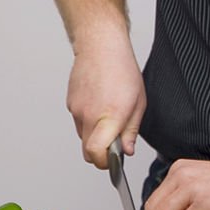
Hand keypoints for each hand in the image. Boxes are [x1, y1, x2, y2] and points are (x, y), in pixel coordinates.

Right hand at [66, 36, 145, 168]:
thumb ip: (131, 130)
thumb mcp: (139, 102)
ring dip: (95, 135)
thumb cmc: (123, 69)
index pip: (96, 154)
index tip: (113, 160)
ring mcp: (76, 110)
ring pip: (82, 136)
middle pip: (87, 151)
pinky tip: (100, 103)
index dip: (104, 163)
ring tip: (109, 115)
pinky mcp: (70, 103)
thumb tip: (127, 150)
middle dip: (100, 153)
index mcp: (109, 117)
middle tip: (114, 143)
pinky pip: (78, 121)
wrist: (101, 46)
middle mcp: (89, 116)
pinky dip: (88, 120)